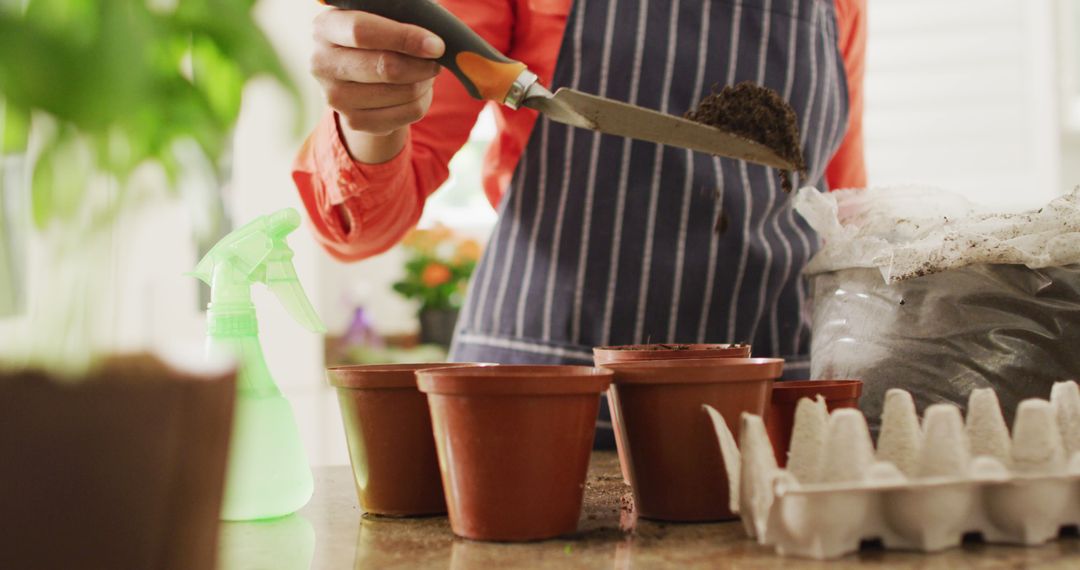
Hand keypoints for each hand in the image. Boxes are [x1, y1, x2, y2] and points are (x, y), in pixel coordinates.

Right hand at [311, 9, 444, 161]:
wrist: (362, 73)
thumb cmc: (380, 36)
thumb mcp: (384, 18)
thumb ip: (403, 17)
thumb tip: (434, 37)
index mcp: (326, 26)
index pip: (362, 32)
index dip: (404, 38)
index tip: (436, 45)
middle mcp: (321, 62)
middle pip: (384, 67)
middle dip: (420, 65)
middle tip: (438, 60)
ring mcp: (334, 96)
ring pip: (401, 93)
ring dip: (424, 82)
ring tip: (426, 71)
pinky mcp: (353, 121)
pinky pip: (405, 115)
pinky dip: (422, 101)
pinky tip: (418, 90)